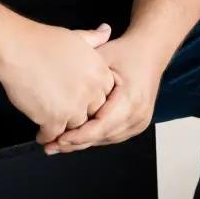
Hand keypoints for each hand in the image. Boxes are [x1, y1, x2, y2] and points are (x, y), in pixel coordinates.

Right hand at [0, 22, 115, 146]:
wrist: (20, 51)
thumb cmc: (46, 41)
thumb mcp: (77, 37)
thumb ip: (95, 38)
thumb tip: (107, 29)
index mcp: (100, 73)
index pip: (107, 95)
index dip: (94, 98)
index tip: (82, 100)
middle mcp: (91, 93)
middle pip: (93, 113)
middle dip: (82, 114)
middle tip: (68, 115)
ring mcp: (74, 108)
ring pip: (75, 127)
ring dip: (65, 128)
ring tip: (55, 128)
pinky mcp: (54, 120)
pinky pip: (55, 135)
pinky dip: (47, 136)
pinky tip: (41, 134)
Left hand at [47, 32, 169, 154]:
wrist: (150, 52)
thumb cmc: (125, 52)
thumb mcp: (101, 59)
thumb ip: (82, 78)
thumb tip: (56, 94)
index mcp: (131, 99)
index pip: (100, 126)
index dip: (77, 136)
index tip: (56, 139)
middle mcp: (138, 114)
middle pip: (101, 136)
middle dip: (75, 143)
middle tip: (49, 146)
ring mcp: (140, 122)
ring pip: (105, 139)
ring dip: (82, 143)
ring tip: (57, 144)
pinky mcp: (138, 125)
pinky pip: (111, 136)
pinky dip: (94, 137)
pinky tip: (75, 138)